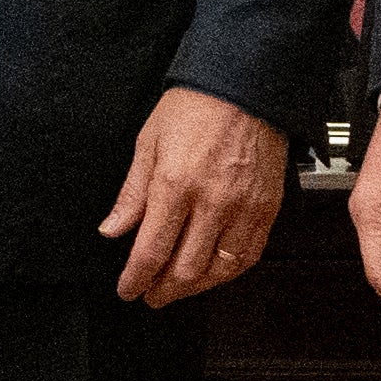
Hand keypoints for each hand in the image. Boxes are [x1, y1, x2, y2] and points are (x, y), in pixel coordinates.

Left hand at [98, 85, 288, 308]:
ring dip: (195, 287)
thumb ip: (131, 194)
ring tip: (177, 288)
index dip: (136, 279)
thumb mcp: (148, 143)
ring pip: (220, 270)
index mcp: (175, 185)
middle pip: (185, 269)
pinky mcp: (268, 207)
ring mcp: (244, 207)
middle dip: (163, 290)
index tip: (128, 289)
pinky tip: (213, 273)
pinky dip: (229, 272)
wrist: (246, 86)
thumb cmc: (196, 107)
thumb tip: (113, 230)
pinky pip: (249, 254)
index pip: (151, 251)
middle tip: (150, 294)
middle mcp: (212, 202)